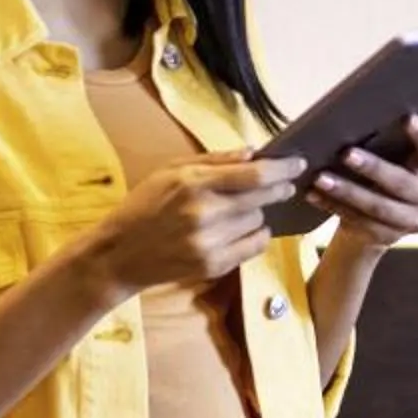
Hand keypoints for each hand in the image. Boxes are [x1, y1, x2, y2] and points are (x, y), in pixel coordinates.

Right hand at [85, 151, 301, 296]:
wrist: (119, 254)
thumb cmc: (144, 205)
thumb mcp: (169, 171)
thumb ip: (213, 159)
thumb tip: (252, 151)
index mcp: (193, 184)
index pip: (254, 175)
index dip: (282, 168)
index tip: (298, 163)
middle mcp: (204, 214)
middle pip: (263, 197)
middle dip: (278, 188)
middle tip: (284, 184)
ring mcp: (209, 243)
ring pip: (258, 220)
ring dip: (256, 212)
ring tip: (238, 210)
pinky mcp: (213, 266)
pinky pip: (254, 246)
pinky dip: (255, 235)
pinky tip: (243, 228)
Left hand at [309, 118, 417, 258]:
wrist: (378, 223)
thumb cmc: (381, 177)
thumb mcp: (391, 160)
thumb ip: (384, 144)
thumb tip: (350, 119)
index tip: (406, 118)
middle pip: (401, 182)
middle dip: (373, 168)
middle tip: (346, 153)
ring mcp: (411, 222)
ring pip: (377, 207)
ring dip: (347, 191)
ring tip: (321, 178)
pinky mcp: (388, 237)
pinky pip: (359, 221)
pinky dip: (333, 206)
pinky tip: (314, 194)